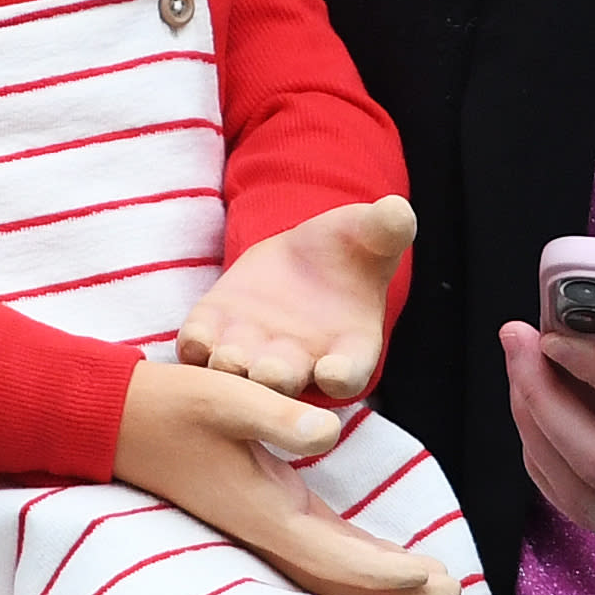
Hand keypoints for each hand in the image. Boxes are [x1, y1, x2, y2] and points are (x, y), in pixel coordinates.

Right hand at [120, 360, 457, 594]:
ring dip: (379, 581)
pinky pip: (317, 549)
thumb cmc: (170, 406)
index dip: (390, 576)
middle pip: (342, 578)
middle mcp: (267, 529)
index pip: (340, 560)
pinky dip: (353, 561)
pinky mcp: (259, 509)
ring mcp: (262, 523)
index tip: (437, 580)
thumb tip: (329, 432)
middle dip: (397, 590)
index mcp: (265, 513)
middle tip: (453, 593)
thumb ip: (276, 416)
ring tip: (429, 585)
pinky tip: (377, 558)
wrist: (117, 420)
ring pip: (330, 569)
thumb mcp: (223, 396)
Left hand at [177, 196, 415, 400]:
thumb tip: (397, 211)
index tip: (333, 371)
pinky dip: (196, 346)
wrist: (302, 257)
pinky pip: (200, 349)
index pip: (348, 374)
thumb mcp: (370, 234)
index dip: (341, 376)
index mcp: (348, 349)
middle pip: (286, 383)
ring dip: (232, 366)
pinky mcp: (217, 332)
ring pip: (238, 372)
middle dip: (276, 377)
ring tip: (229, 355)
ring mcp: (253, 352)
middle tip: (269, 371)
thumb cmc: (348, 251)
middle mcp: (300, 363)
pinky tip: (198, 335)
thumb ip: (386, 229)